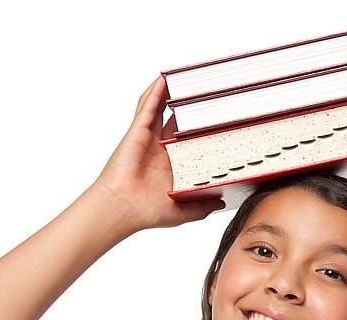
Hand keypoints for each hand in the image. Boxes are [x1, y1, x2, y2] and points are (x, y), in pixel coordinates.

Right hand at [89, 76, 224, 231]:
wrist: (124, 208)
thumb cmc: (147, 212)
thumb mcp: (184, 211)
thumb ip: (203, 206)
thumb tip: (222, 202)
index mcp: (171, 165)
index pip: (189, 141)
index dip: (200, 129)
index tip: (217, 120)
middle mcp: (159, 149)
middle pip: (176, 120)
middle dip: (188, 107)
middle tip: (203, 93)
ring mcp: (148, 139)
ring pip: (160, 109)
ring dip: (169, 94)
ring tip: (183, 78)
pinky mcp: (138, 132)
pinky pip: (147, 107)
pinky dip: (154, 92)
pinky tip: (163, 79)